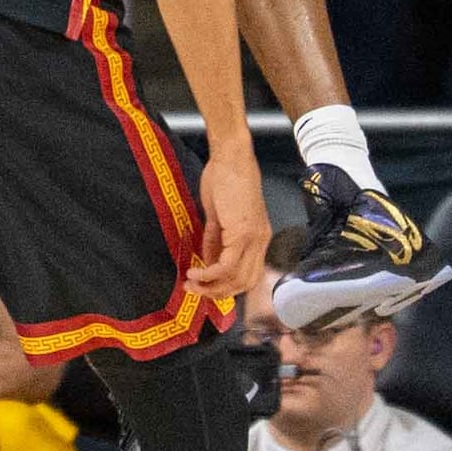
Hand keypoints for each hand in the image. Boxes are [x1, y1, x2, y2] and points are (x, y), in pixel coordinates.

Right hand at [191, 149, 266, 299]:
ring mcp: (254, 238)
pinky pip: (227, 265)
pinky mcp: (243, 233)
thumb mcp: (218, 216)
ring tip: (191, 284)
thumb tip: (207, 262)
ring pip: (237, 278)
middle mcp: (261, 241)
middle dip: (218, 293)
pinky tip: (194, 273)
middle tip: (195, 290)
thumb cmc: (224, 178)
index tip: (205, 287)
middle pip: (244, 283)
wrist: (231, 158)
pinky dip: (210, 274)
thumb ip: (215, 240)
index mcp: (258, 237)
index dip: (227, 286)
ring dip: (212, 287)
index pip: (248, 274)